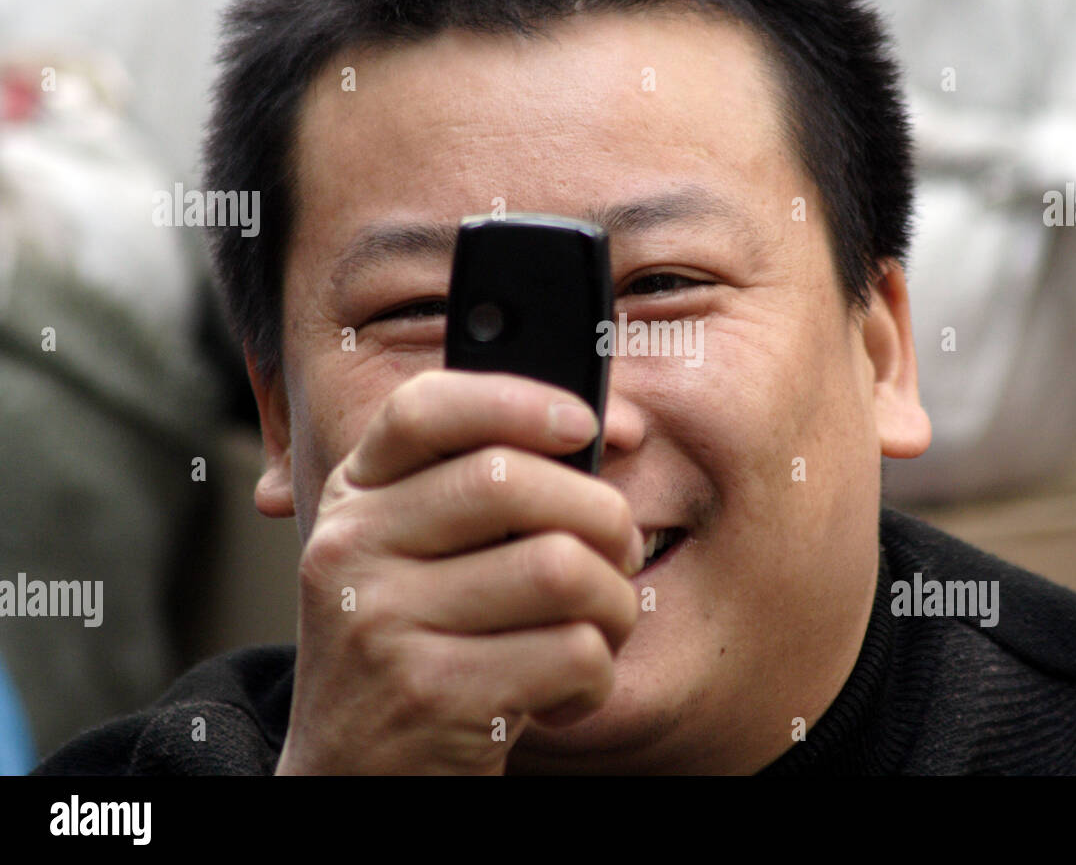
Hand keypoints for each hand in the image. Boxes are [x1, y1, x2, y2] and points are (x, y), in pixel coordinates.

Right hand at [274, 370, 643, 773]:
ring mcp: (384, 623)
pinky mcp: (431, 695)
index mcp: (355, 498)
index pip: (424, 408)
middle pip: (513, 481)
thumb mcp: (419, 559)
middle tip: (620, 552)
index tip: (584, 423)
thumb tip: (611, 429)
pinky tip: (565, 694)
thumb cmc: (419, 650)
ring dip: (614, 605)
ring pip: (562, 568)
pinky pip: (573, 653)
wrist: (352, 779)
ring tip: (597, 630)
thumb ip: (484, 491)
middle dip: (603, 516)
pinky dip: (597, 678)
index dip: (516, 399)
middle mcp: (354, 549)